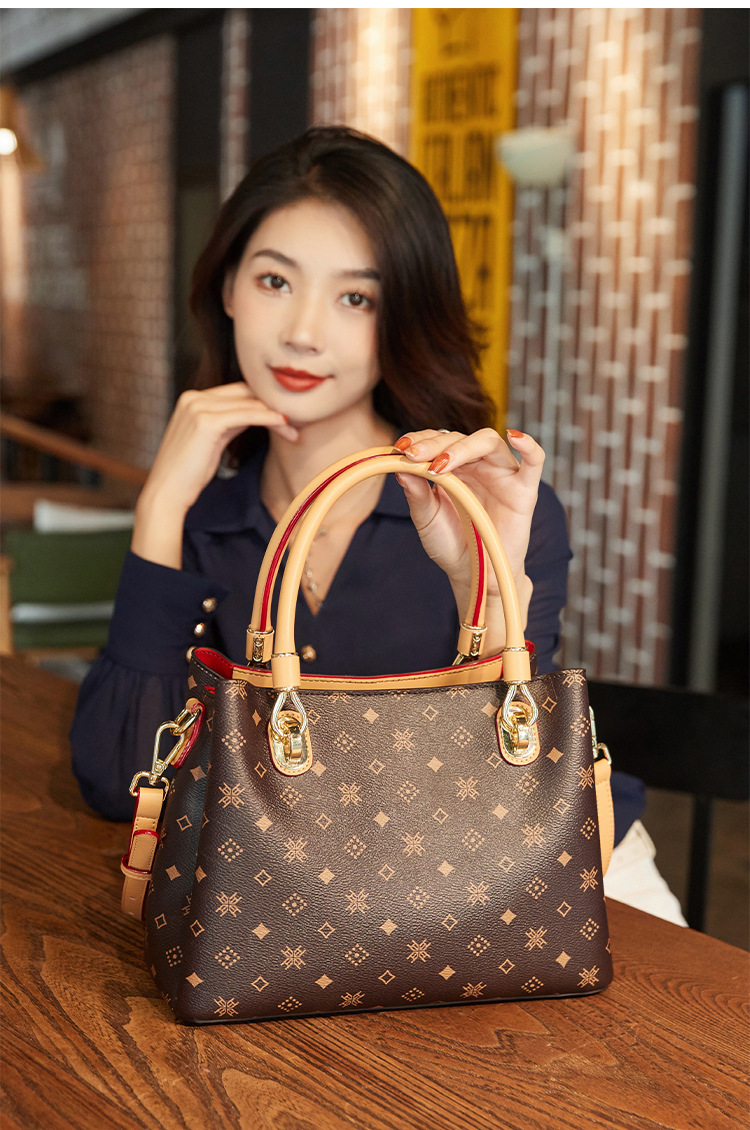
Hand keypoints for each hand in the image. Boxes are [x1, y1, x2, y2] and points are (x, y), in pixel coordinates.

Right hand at [132, 383, 297, 567]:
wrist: (167, 493)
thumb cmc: (188, 474)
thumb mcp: (211, 441)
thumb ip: (229, 423)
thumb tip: (255, 415)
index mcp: (192, 399)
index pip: (237, 391)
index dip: (262, 402)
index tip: (284, 417)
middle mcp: (194, 398)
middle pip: (245, 393)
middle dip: (272, 406)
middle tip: (295, 422)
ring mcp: (198, 407)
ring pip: (249, 403)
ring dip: (276, 415)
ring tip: (293, 430)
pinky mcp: (207, 421)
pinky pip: (247, 414)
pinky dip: (268, 418)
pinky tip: (283, 425)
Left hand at [394, 428, 544, 650]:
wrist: (474, 575)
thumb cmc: (450, 544)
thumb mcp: (427, 519)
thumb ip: (417, 494)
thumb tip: (400, 468)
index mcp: (453, 467)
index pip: (438, 440)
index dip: (420, 439)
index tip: (400, 448)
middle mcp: (477, 465)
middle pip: (460, 438)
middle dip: (434, 444)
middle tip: (414, 455)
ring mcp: (501, 474)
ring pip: (489, 442)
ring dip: (464, 447)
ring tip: (442, 463)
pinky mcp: (523, 491)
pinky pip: (534, 462)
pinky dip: (530, 446)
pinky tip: (515, 436)